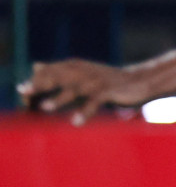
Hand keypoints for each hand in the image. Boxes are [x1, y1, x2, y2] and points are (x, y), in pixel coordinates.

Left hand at [18, 59, 151, 124]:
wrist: (142, 79)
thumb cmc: (108, 80)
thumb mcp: (82, 72)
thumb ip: (59, 70)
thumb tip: (35, 65)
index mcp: (76, 66)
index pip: (52, 70)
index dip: (37, 79)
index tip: (22, 90)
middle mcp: (85, 71)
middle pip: (60, 76)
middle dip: (42, 83)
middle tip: (26, 92)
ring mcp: (98, 81)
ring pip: (75, 88)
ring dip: (60, 97)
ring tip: (45, 107)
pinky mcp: (110, 91)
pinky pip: (95, 102)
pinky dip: (85, 111)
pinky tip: (75, 122)